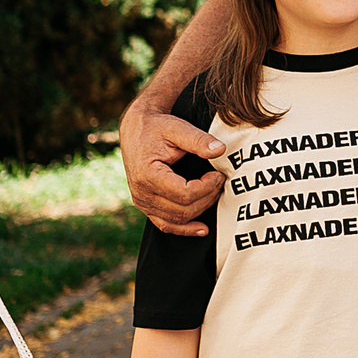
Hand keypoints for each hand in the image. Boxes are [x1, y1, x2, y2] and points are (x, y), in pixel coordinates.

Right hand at [123, 104, 225, 236]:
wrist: (136, 130)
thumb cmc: (156, 128)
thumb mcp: (177, 128)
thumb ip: (199, 140)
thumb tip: (220, 149)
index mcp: (147, 175)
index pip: (184, 194)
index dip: (207, 187)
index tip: (218, 174)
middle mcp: (142, 193)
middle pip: (183, 210)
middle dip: (207, 197)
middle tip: (220, 180)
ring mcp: (142, 203)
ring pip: (178, 219)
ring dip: (201, 209)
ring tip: (214, 192)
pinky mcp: (146, 206)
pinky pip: (166, 225)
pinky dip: (185, 229)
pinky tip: (202, 228)